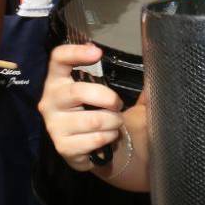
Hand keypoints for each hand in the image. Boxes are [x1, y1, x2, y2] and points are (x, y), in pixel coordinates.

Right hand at [37, 43, 124, 171]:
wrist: (98, 152)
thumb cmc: (103, 114)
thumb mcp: (111, 95)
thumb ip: (129, 80)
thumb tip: (155, 66)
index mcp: (59, 81)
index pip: (58, 59)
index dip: (75, 52)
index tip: (97, 53)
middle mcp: (49, 100)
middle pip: (78, 92)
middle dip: (107, 98)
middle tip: (118, 105)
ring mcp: (54, 125)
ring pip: (92, 119)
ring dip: (113, 122)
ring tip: (115, 124)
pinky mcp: (63, 146)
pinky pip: (94, 139)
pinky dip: (108, 138)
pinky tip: (107, 138)